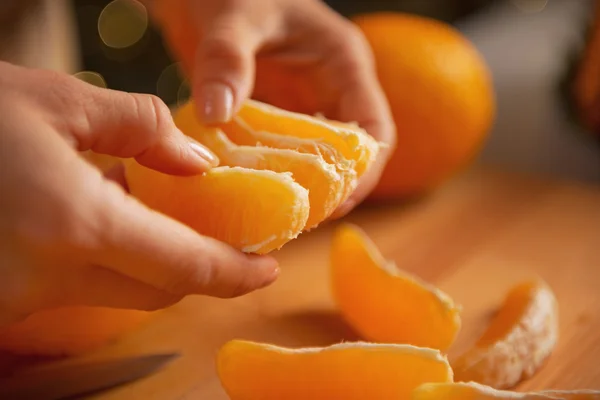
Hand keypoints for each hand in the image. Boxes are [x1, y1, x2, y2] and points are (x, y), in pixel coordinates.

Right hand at [0, 61, 278, 325]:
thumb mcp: (58, 101)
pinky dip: (100, 259)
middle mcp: (48, 280)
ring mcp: (19, 299)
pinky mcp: (2, 301)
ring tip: (152, 204)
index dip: (236, 273)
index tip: (269, 269)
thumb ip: (140, 128)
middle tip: (223, 234)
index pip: (185, 268)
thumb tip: (196, 161)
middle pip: (157, 290)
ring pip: (115, 291)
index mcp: (75, 225)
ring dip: (146, 257)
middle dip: (197, 266)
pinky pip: (73, 289)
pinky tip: (96, 212)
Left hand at [149, 0, 396, 215]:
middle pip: (347, 155)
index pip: (374, 130)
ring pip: (313, 160)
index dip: (364, 173)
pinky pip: (278, 154)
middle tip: (298, 222)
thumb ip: (227, 59)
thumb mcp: (234, 15)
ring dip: (298, 189)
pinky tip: (246, 195)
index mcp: (344, 64)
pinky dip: (268, 176)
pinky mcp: (272, 117)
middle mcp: (330, 90)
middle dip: (330, 191)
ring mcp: (300, 106)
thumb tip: (216, 114)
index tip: (336, 205)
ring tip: (273, 219)